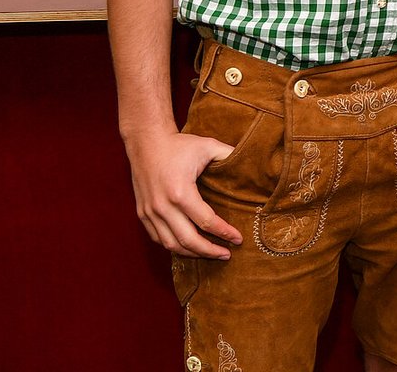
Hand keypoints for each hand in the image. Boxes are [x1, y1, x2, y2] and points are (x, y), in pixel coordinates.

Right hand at [123, 127, 242, 258]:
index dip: (224, 233)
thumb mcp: (208, 146)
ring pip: (171, 244)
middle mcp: (163, 206)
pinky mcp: (142, 213)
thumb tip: (254, 165)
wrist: (146, 142)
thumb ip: (230, 156)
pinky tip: (188, 247)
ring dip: (192, 253)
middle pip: (188, 240)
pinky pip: (158, 238)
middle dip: (209, 251)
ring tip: (210, 254)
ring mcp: (150, 212)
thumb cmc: (180, 145)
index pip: (207, 222)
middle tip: (227, 254)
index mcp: (181, 193)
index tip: (238, 239)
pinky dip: (174, 246)